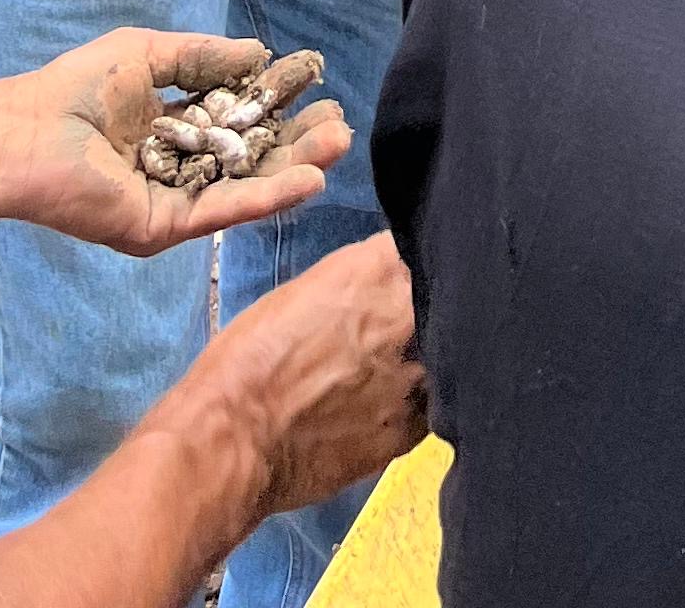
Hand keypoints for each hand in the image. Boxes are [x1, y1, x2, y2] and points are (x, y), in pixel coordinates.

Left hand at [0, 32, 347, 256]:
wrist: (26, 130)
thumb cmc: (77, 88)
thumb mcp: (151, 55)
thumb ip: (204, 58)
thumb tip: (259, 54)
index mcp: (172, 136)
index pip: (237, 127)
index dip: (278, 111)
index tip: (318, 90)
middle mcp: (177, 175)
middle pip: (249, 163)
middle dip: (298, 146)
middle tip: (340, 126)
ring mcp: (172, 205)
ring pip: (244, 191)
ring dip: (293, 172)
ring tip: (335, 148)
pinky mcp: (161, 229)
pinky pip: (220, 213)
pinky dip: (265, 198)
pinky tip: (303, 179)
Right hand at [201, 230, 428, 521]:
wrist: (234, 438)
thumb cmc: (253, 354)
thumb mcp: (309, 289)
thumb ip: (364, 280)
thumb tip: (391, 282)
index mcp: (381, 268)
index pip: (429, 245)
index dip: (422, 262)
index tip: (415, 273)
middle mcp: (411, 316)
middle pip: (447, 298)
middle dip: (436, 303)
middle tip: (408, 321)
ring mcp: (418, 376)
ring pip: (450, 353)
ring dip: (432, 354)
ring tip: (404, 364)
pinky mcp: (412, 430)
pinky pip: (434, 404)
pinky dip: (422, 399)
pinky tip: (395, 402)